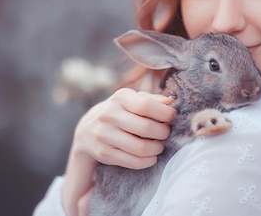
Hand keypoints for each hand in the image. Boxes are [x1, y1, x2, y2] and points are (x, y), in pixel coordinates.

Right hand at [61, 88, 175, 215]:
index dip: (164, 113)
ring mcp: (104, 134)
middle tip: (166, 133)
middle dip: (163, 132)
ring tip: (160, 146)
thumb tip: (172, 101)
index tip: (172, 117)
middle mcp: (109, 114)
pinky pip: (133, 162)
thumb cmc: (120, 111)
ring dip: (157, 149)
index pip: (146, 105)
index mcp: (120, 97)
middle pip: (145, 128)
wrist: (88, 129)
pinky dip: (147, 161)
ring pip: (140, 148)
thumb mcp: (133, 100)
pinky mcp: (104, 153)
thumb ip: (153, 100)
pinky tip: (151, 156)